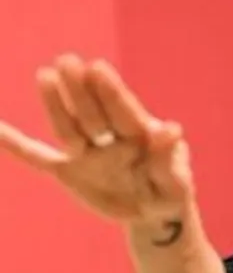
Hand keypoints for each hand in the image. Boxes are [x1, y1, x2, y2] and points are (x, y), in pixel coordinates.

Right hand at [0, 54, 192, 237]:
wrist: (153, 211)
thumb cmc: (170, 192)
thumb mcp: (175, 183)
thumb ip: (168, 158)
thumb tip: (172, 129)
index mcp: (140, 135)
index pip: (123, 111)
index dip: (111, 91)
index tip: (97, 67)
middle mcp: (111, 138)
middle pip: (93, 113)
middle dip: (81, 89)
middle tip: (66, 61)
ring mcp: (88, 153)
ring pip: (69, 126)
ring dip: (56, 103)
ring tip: (44, 74)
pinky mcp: (69, 170)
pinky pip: (38, 157)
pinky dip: (15, 145)